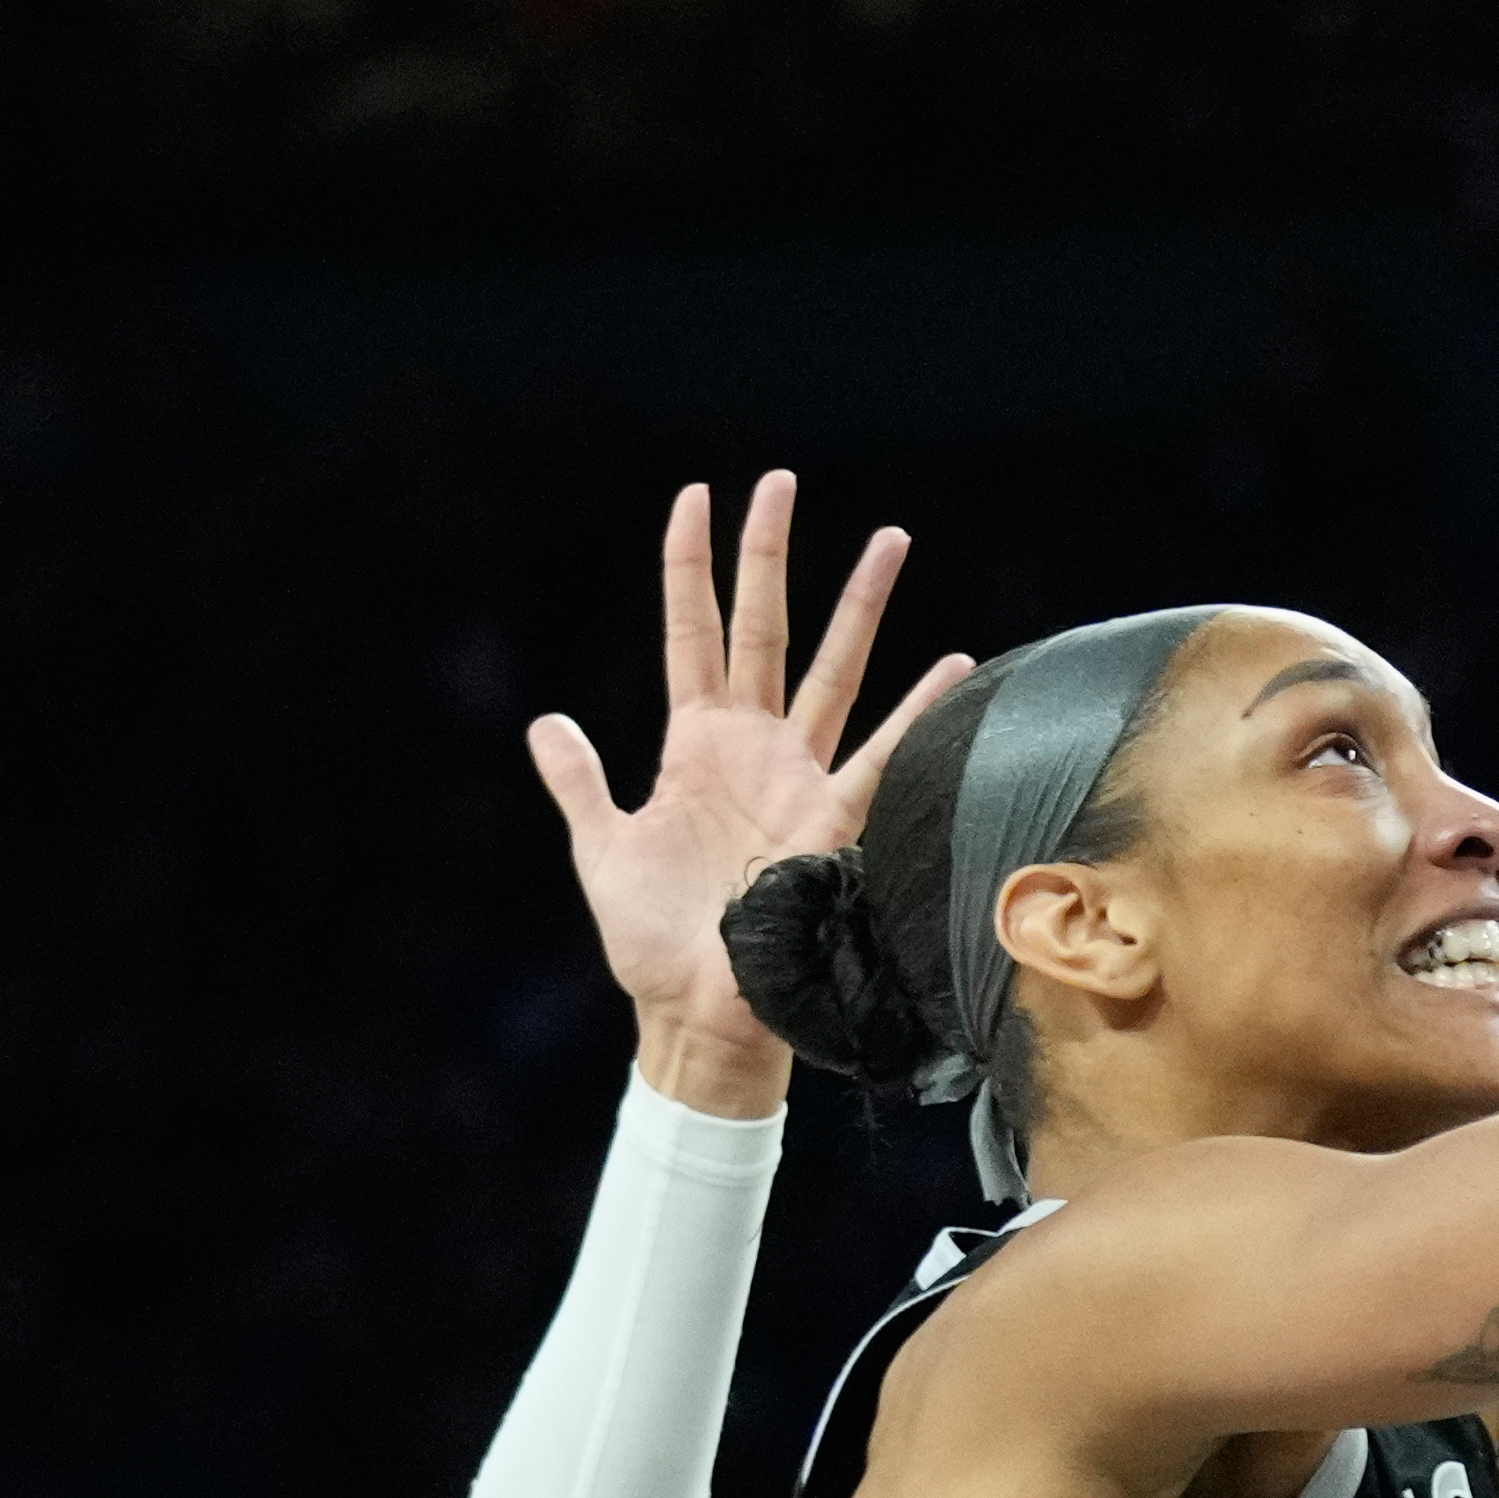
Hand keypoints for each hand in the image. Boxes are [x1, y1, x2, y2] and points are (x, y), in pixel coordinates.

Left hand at [527, 470, 970, 1121]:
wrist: (699, 1016)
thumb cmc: (652, 944)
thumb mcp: (601, 850)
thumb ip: (579, 783)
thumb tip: (545, 721)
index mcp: (693, 744)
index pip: (694, 632)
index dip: (691, 566)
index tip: (696, 496)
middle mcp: (753, 747)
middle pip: (766, 628)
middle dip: (772, 555)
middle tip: (780, 482)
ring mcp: (798, 777)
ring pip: (833, 670)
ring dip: (860, 606)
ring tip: (890, 539)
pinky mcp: (832, 821)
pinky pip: (881, 756)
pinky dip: (919, 712)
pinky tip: (954, 666)